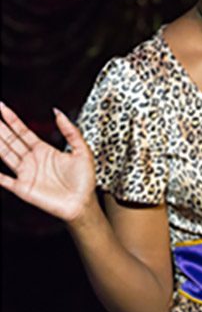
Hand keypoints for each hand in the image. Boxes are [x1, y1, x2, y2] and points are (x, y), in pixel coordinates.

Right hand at [0, 102, 95, 220]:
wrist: (83, 203)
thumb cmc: (84, 181)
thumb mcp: (82, 150)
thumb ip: (71, 131)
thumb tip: (58, 113)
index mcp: (44, 151)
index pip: (23, 132)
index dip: (13, 120)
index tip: (3, 107)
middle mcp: (33, 161)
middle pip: (11, 140)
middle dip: (0, 128)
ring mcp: (26, 174)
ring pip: (5, 154)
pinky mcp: (23, 188)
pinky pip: (5, 180)